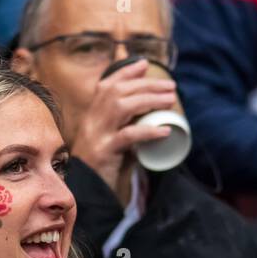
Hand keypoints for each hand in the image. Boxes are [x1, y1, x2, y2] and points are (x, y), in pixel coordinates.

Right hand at [70, 58, 177, 197]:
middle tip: (170, 86)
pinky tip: (165, 130)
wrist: (86, 192)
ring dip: (149, 100)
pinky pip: (128, 136)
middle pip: (117, 92)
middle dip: (145, 84)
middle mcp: (91, 122)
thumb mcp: (113, 143)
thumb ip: (126, 128)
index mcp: (91, 117)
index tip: (143, 64)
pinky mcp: (104, 152)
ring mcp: (96, 136)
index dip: (123, 72)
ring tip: (170, 101)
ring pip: (121, 107)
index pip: (105, 86)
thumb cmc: (102, 167)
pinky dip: (148, 131)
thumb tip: (152, 118)